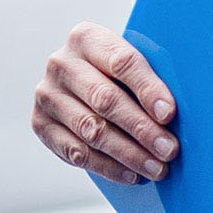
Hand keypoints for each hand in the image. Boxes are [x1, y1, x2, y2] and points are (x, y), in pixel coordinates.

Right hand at [31, 22, 180, 183]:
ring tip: (157, 168)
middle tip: (169, 149)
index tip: (169, 114)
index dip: (147, 89)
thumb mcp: (131, 64)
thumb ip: (148, 80)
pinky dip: (108, 167)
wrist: (82, 85)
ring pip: (91, 129)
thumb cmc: (118, 75)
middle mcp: (61, 64)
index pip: (121, 62)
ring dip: (129, 153)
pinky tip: (132, 174)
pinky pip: (77, 152)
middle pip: (105, 99)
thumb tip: (171, 115)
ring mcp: (47, 95)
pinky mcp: (41, 124)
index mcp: (86, 38)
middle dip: (141, 128)